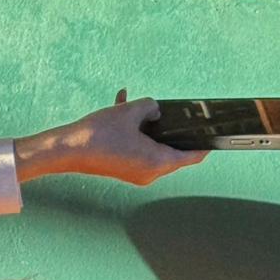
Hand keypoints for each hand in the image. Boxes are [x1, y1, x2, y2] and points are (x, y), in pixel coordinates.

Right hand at [14, 90, 207, 185]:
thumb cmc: (98, 134)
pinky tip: (122, 105)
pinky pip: (138, 148)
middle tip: (173, 111)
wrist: (67, 150)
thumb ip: (150, 107)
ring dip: (149, 127)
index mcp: (157, 162)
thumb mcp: (129, 111)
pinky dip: (135, 133)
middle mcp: (151, 173)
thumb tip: (156, 110)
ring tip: (137, 105)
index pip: (192, 156)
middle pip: (172, 150)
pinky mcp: (124, 169)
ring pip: (153, 147)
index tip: (213, 133)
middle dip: (171, 129)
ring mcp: (137, 173)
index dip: (204, 144)